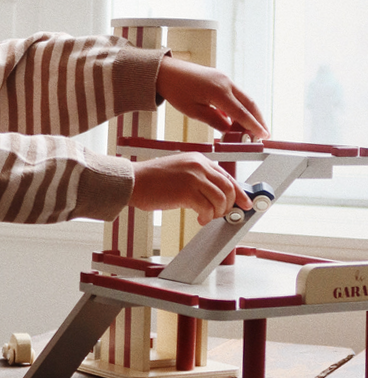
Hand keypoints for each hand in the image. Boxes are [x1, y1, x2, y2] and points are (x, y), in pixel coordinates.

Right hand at [129, 153, 252, 225]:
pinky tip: (199, 218)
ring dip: (217, 212)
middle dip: (230, 205)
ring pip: (221, 199)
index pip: (227, 175)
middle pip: (228, 187)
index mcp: (198, 159)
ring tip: (207, 216)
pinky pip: (208, 208)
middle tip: (223, 214)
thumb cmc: (152, 179)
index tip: (245, 203)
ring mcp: (194, 177)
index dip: (239, 192)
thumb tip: (216, 195)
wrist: (133, 181)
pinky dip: (207, 216)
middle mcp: (199, 165)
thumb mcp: (180, 171)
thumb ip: (199, 179)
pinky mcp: (187, 191)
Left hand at [156, 57, 268, 139]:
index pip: (242, 113)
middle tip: (265, 133)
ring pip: (244, 97)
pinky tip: (238, 118)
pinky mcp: (220, 78)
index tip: (263, 135)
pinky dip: (240, 106)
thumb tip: (229, 129)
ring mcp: (224, 78)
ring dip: (251, 112)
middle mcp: (226, 82)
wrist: (165, 71)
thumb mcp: (193, 111)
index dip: (254, 126)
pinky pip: (235, 93)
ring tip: (253, 128)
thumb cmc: (176, 90)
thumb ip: (214, 120)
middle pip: (249, 103)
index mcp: (219, 92)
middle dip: (259, 119)